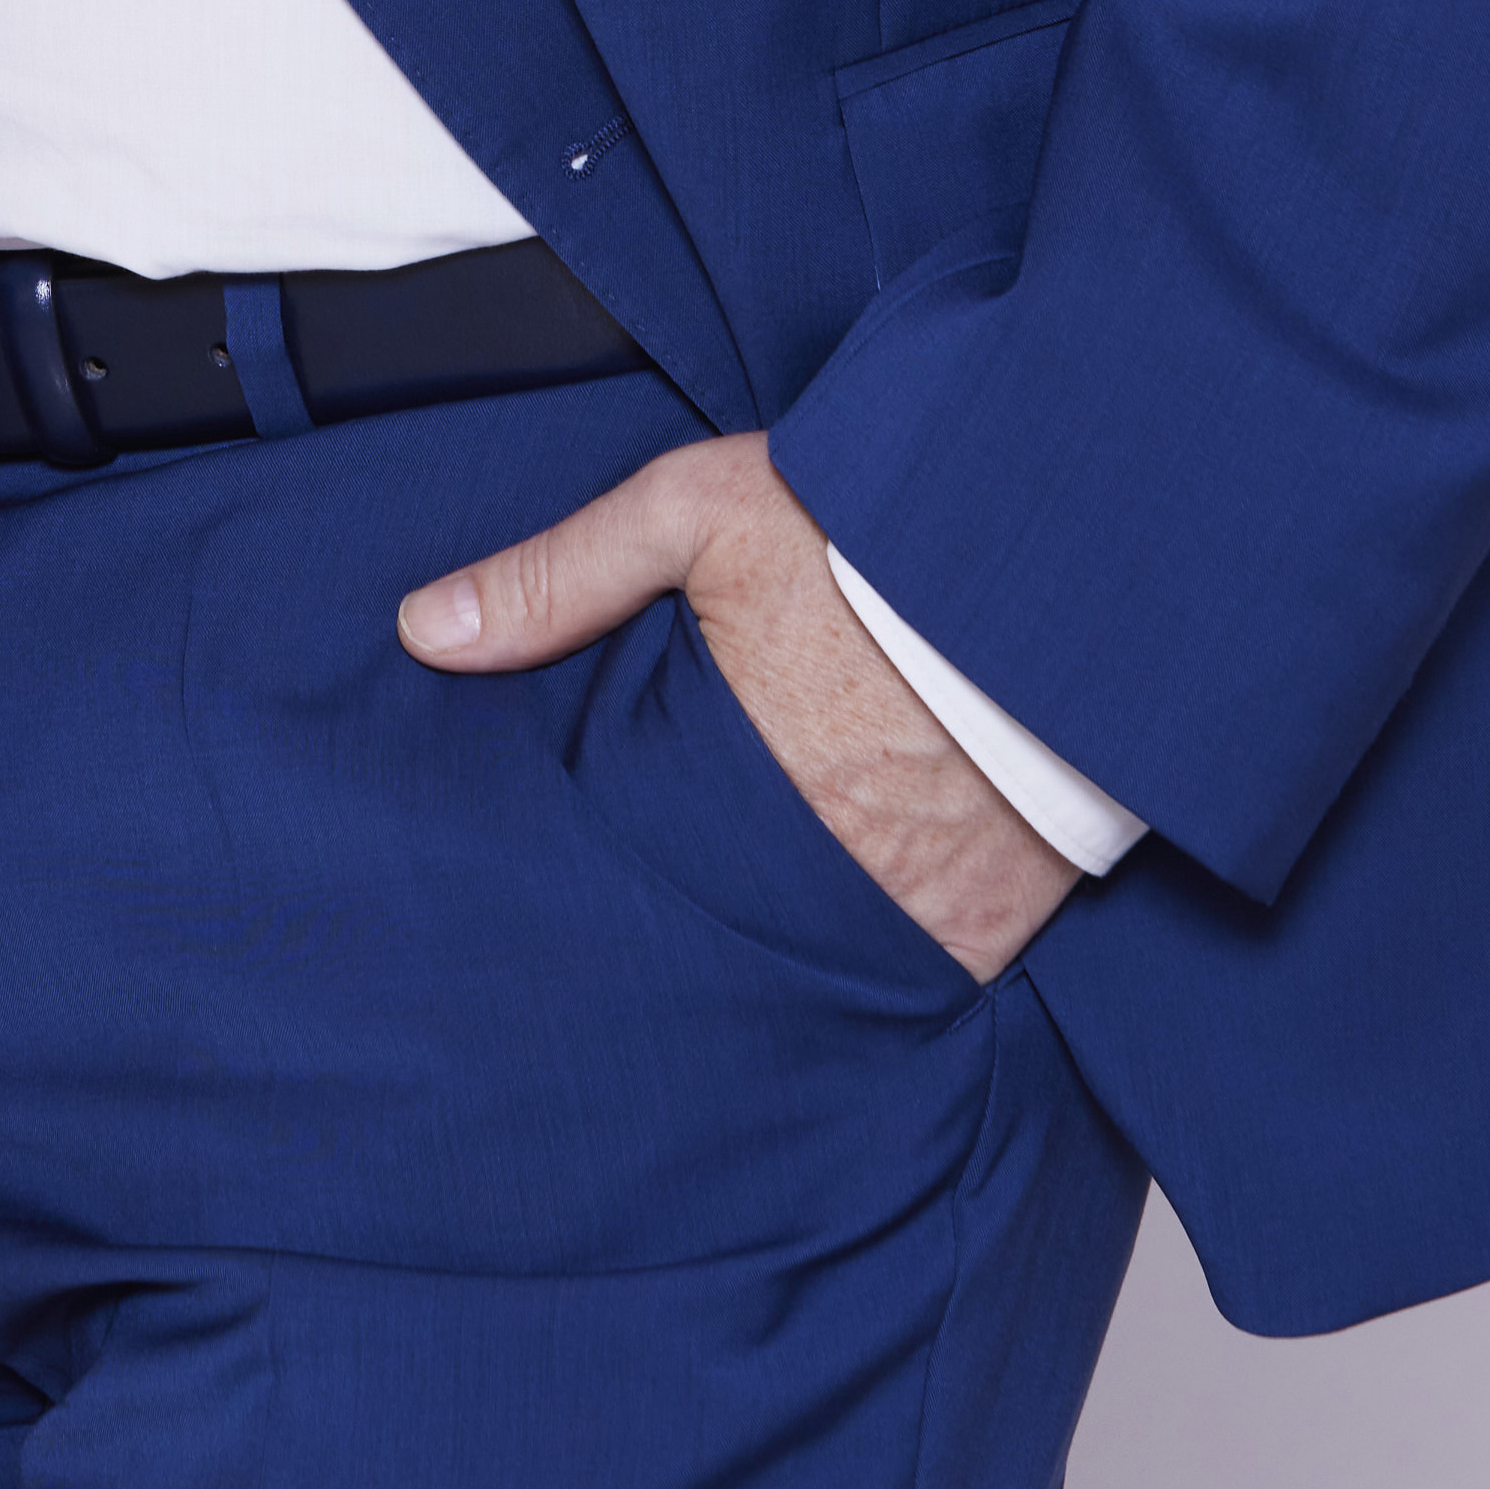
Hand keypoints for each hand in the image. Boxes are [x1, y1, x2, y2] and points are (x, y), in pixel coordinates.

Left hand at [398, 431, 1082, 984]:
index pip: (630, 870)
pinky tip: (861, 933)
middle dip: (690, 930)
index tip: (574, 887)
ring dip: (791, 949)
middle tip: (660, 921)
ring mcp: (917, 915)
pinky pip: (924, 976)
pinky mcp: (998, 928)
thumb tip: (422, 633)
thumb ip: (560, 575)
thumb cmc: (879, 525)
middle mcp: (824, 873)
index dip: (605, 879)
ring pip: (820, 968)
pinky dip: (891, 956)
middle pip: (720, 935)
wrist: (1067, 550)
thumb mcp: (701, 512)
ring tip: (752, 935)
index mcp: (735, 782)